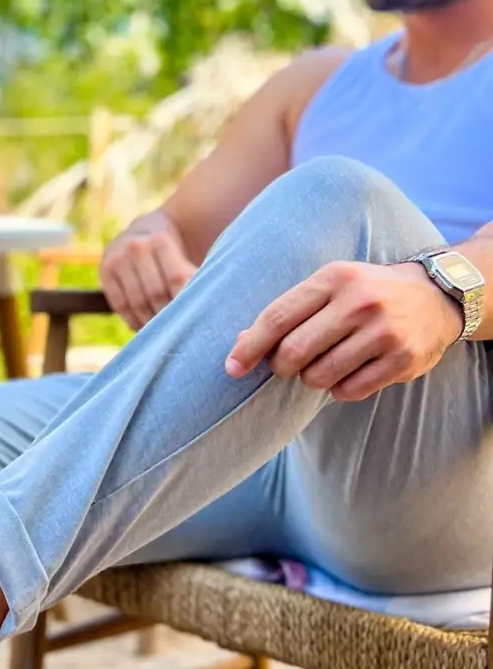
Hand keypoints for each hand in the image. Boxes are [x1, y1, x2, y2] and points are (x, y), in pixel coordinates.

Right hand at [100, 213, 197, 330]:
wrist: (145, 231)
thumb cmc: (174, 250)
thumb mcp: (184, 253)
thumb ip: (191, 277)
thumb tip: (202, 309)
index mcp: (160, 238)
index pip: (176, 278)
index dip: (185, 301)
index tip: (194, 318)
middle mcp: (136, 246)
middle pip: (156, 293)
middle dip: (169, 315)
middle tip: (180, 330)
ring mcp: (117, 258)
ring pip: (137, 301)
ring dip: (152, 322)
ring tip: (164, 333)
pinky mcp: (105, 271)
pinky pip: (120, 304)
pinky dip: (133, 320)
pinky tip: (145, 329)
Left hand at [224, 260, 463, 401]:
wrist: (435, 297)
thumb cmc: (365, 294)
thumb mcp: (330, 287)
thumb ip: (289, 312)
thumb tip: (239, 344)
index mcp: (334, 278)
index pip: (278, 317)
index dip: (251, 346)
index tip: (232, 367)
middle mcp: (359, 302)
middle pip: (295, 351)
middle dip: (282, 367)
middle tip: (287, 366)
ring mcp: (384, 332)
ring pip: (320, 375)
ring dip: (312, 379)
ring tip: (324, 365)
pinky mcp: (402, 360)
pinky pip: (350, 390)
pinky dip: (339, 390)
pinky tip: (349, 373)